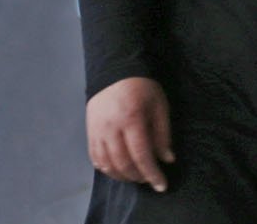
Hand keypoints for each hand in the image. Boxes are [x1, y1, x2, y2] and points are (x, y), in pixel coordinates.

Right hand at [86, 76, 173, 191]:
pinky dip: (106, 169)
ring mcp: (97, 131)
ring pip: (107, 164)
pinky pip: (95, 158)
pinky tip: (117, 170)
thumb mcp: (159, 105)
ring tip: (136, 176)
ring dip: (123, 176)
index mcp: (131, 119)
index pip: (141, 155)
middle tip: (149, 178)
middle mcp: (111, 128)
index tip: (162, 185)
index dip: (152, 173)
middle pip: (123, 163)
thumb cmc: (142, 87)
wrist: (114, 70)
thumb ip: (163, 133)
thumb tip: (167, 160)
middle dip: (139, 176)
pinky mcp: (89, 132)